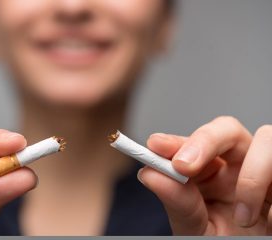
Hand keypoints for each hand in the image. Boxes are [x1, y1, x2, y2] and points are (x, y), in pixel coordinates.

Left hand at [138, 116, 271, 234]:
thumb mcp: (195, 227)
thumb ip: (177, 201)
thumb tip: (147, 173)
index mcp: (209, 172)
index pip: (192, 143)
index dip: (175, 141)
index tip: (155, 145)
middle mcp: (236, 164)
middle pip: (226, 129)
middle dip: (204, 141)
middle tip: (183, 166)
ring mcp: (265, 170)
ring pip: (266, 140)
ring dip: (251, 178)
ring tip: (243, 218)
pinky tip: (268, 221)